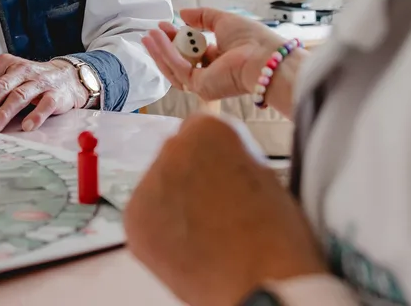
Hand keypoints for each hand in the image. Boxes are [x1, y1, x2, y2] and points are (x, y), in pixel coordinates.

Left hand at [0, 54, 85, 132]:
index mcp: (6, 64)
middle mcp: (22, 69)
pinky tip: (26, 127)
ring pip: (19, 96)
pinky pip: (45, 104)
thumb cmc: (31, 83)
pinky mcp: (56, 93)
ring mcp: (40, 81)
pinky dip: (36, 115)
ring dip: (4, 113)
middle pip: (0, 88)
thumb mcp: (8, 85)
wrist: (68, 79)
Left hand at [125, 114, 326, 305]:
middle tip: (216, 208)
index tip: (227, 176)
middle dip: (191, 175)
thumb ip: (232, 157)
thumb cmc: (277, 232)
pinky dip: (161, 229)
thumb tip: (217, 165)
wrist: (262, 281)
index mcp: (209, 128)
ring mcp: (148, 183)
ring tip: (204, 232)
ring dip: (174, 202)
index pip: (202, 129)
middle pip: (177, 154)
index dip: (217, 156)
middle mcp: (172, 147)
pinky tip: (187, 246)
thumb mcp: (264, 173)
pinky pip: (146, 216)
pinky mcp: (133, 219)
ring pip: (159, 186)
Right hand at [142, 8, 285, 102]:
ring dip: (160, 51)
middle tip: (153, 31)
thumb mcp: (224, 21)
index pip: (191, 52)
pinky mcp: (200, 86)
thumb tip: (183, 13)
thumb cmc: (252, 39)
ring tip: (148, 35)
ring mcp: (204, 83)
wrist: (264, 58)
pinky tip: (157, 38)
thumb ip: (203, 16)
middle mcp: (211, 74)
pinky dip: (166, 52)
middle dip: (165, 46)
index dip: (177, 39)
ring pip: (175, 68)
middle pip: (180, 62)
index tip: (166, 25)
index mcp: (219, 61)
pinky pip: (178, 68)